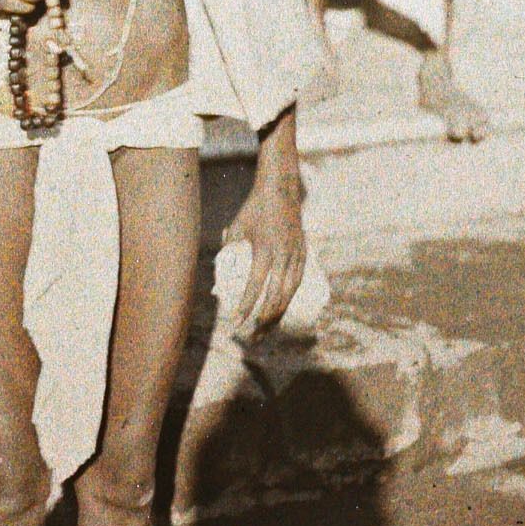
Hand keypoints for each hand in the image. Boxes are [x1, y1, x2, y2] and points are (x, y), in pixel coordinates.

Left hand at [221, 109, 304, 336]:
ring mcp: (297, 254)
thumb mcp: (236, 228)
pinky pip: (298, 282)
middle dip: (263, 320)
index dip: (245, 306)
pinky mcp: (304, 253)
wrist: (281, 189)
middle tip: (251, 336)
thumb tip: (221, 276)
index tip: (235, 322)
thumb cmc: (254, 208)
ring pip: (289, 293)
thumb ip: (229, 252)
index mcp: (265, 249)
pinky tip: (280, 310)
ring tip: (265, 329)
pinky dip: (289, 298)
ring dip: (277, 314)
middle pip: (275, 297)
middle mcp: (283, 255)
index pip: (255, 286)